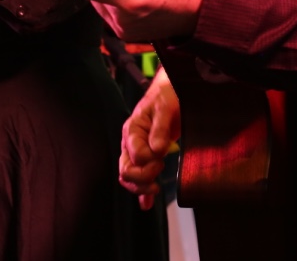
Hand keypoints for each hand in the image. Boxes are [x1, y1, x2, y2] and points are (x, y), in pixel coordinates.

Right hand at [120, 68, 180, 209]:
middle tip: (161, 167)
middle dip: (144, 176)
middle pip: (125, 170)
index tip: (162, 156)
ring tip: (157, 187)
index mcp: (132, 129)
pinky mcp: (144, 158)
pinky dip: (142, 193)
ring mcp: (135, 152)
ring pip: (128, 177)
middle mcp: (130, 143)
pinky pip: (137, 178)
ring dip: (141, 186)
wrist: (170, 92)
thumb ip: (160, 128)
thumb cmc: (167, 96)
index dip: (148, 161)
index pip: (134, 155)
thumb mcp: (166, 107)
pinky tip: (147, 204)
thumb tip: (157, 150)